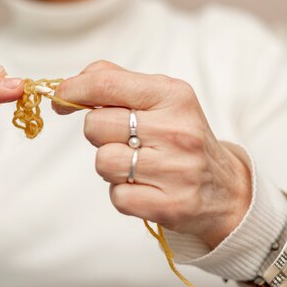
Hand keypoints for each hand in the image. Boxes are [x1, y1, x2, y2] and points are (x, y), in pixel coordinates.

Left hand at [53, 60, 251, 248]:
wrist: (226, 189)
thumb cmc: (180, 136)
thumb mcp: (160, 97)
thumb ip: (116, 81)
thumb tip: (69, 84)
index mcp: (172, 95)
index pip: (105, 84)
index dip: (72, 90)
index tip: (60, 98)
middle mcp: (177, 130)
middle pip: (95, 125)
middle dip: (98, 132)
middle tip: (122, 138)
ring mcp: (175, 170)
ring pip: (102, 162)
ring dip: (109, 164)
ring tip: (135, 163)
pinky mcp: (170, 205)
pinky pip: (117, 196)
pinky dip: (122, 192)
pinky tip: (144, 186)